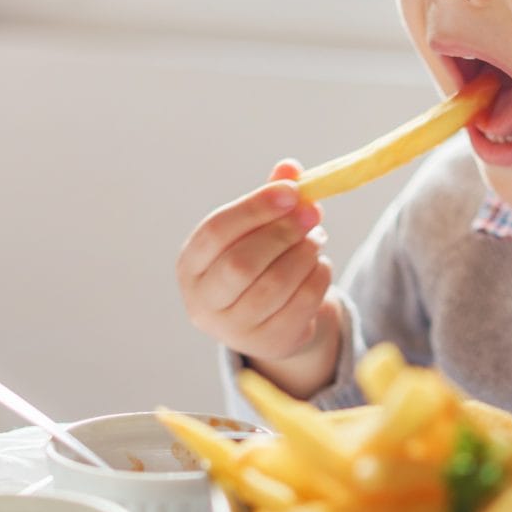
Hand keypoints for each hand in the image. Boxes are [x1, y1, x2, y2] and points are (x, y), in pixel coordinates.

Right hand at [177, 160, 338, 375]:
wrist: (268, 321)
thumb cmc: (256, 263)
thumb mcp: (255, 230)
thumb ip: (270, 198)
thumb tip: (291, 167)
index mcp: (191, 264)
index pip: (216, 231)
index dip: (255, 208)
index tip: (291, 191)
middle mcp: (202, 301)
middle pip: (241, 263)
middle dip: (282, 233)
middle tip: (312, 212)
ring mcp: (233, 330)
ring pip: (273, 286)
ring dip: (303, 255)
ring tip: (317, 237)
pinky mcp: (267, 344)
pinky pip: (298, 307)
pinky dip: (316, 279)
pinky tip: (320, 263)